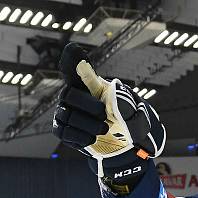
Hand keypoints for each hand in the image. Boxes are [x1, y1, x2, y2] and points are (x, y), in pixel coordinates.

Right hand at [52, 43, 164, 190]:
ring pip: (66, 115)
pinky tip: (92, 138)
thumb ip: (123, 100)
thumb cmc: (128, 123)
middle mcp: (75, 97)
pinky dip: (81, 137)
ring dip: (89, 125)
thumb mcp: (133, 112)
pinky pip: (63, 131)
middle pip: (68, 94)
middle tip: (104, 114)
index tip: (74, 49)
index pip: (76, 69)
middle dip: (89, 106)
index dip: (73, 60)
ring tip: (103, 129)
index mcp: (92, 86)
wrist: (126, 146)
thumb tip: (112, 88)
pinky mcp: (64, 130)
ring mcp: (67, 113)